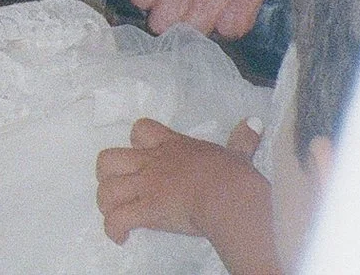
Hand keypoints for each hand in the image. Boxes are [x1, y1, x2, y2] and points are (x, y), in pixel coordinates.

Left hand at [96, 118, 264, 245]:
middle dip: (106, 173)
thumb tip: (254, 122)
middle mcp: (152, 163)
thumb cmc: (234, 176)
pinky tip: (120, 237)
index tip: (142, 154)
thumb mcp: (237, 154)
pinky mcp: (146, 211)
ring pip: (107, 189)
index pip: (142, 130)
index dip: (137, 140)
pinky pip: (118, 219)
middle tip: (118, 187)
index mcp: (172, 147)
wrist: (229, 198)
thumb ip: (241, 140)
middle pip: (108, 158)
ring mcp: (146, 187)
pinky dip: (113, 228)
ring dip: (106, 203)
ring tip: (114, 214)